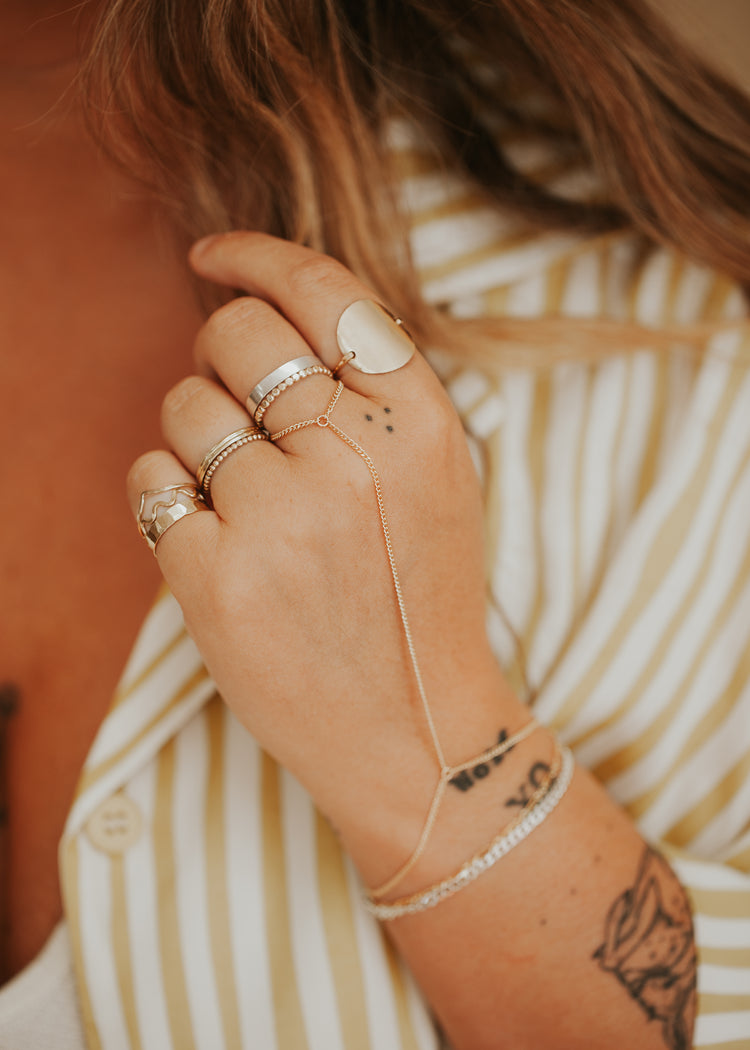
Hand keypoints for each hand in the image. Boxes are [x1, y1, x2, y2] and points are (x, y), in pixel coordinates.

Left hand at [127, 233, 515, 879]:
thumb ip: (375, 392)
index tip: (213, 257)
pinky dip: (164, 491)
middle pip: (239, 335)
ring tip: (237, 489)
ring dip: (195, 433)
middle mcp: (355, 459)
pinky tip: (207, 529)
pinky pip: (150, 478)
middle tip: (237, 401)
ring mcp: (283, 520)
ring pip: (186, 404)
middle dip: (220, 353)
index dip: (255, 256)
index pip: (324, 292)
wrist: (415, 732)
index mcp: (420, 425)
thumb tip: (273, 309)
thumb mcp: (439, 478)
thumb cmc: (418, 598)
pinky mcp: (218, 579)